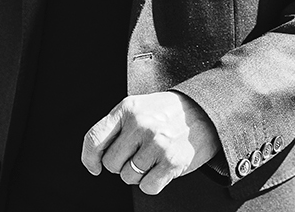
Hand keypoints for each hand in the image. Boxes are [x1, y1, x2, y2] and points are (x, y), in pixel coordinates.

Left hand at [80, 91, 219, 194]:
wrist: (206, 112)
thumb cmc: (166, 113)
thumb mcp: (138, 107)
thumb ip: (116, 126)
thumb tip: (94, 160)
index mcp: (127, 108)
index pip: (94, 139)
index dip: (89, 158)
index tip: (94, 167)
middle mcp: (140, 124)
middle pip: (110, 163)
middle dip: (120, 166)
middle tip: (137, 155)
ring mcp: (157, 143)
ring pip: (128, 177)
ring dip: (138, 174)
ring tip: (152, 158)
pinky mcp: (172, 161)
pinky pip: (147, 187)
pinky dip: (151, 183)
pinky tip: (161, 169)